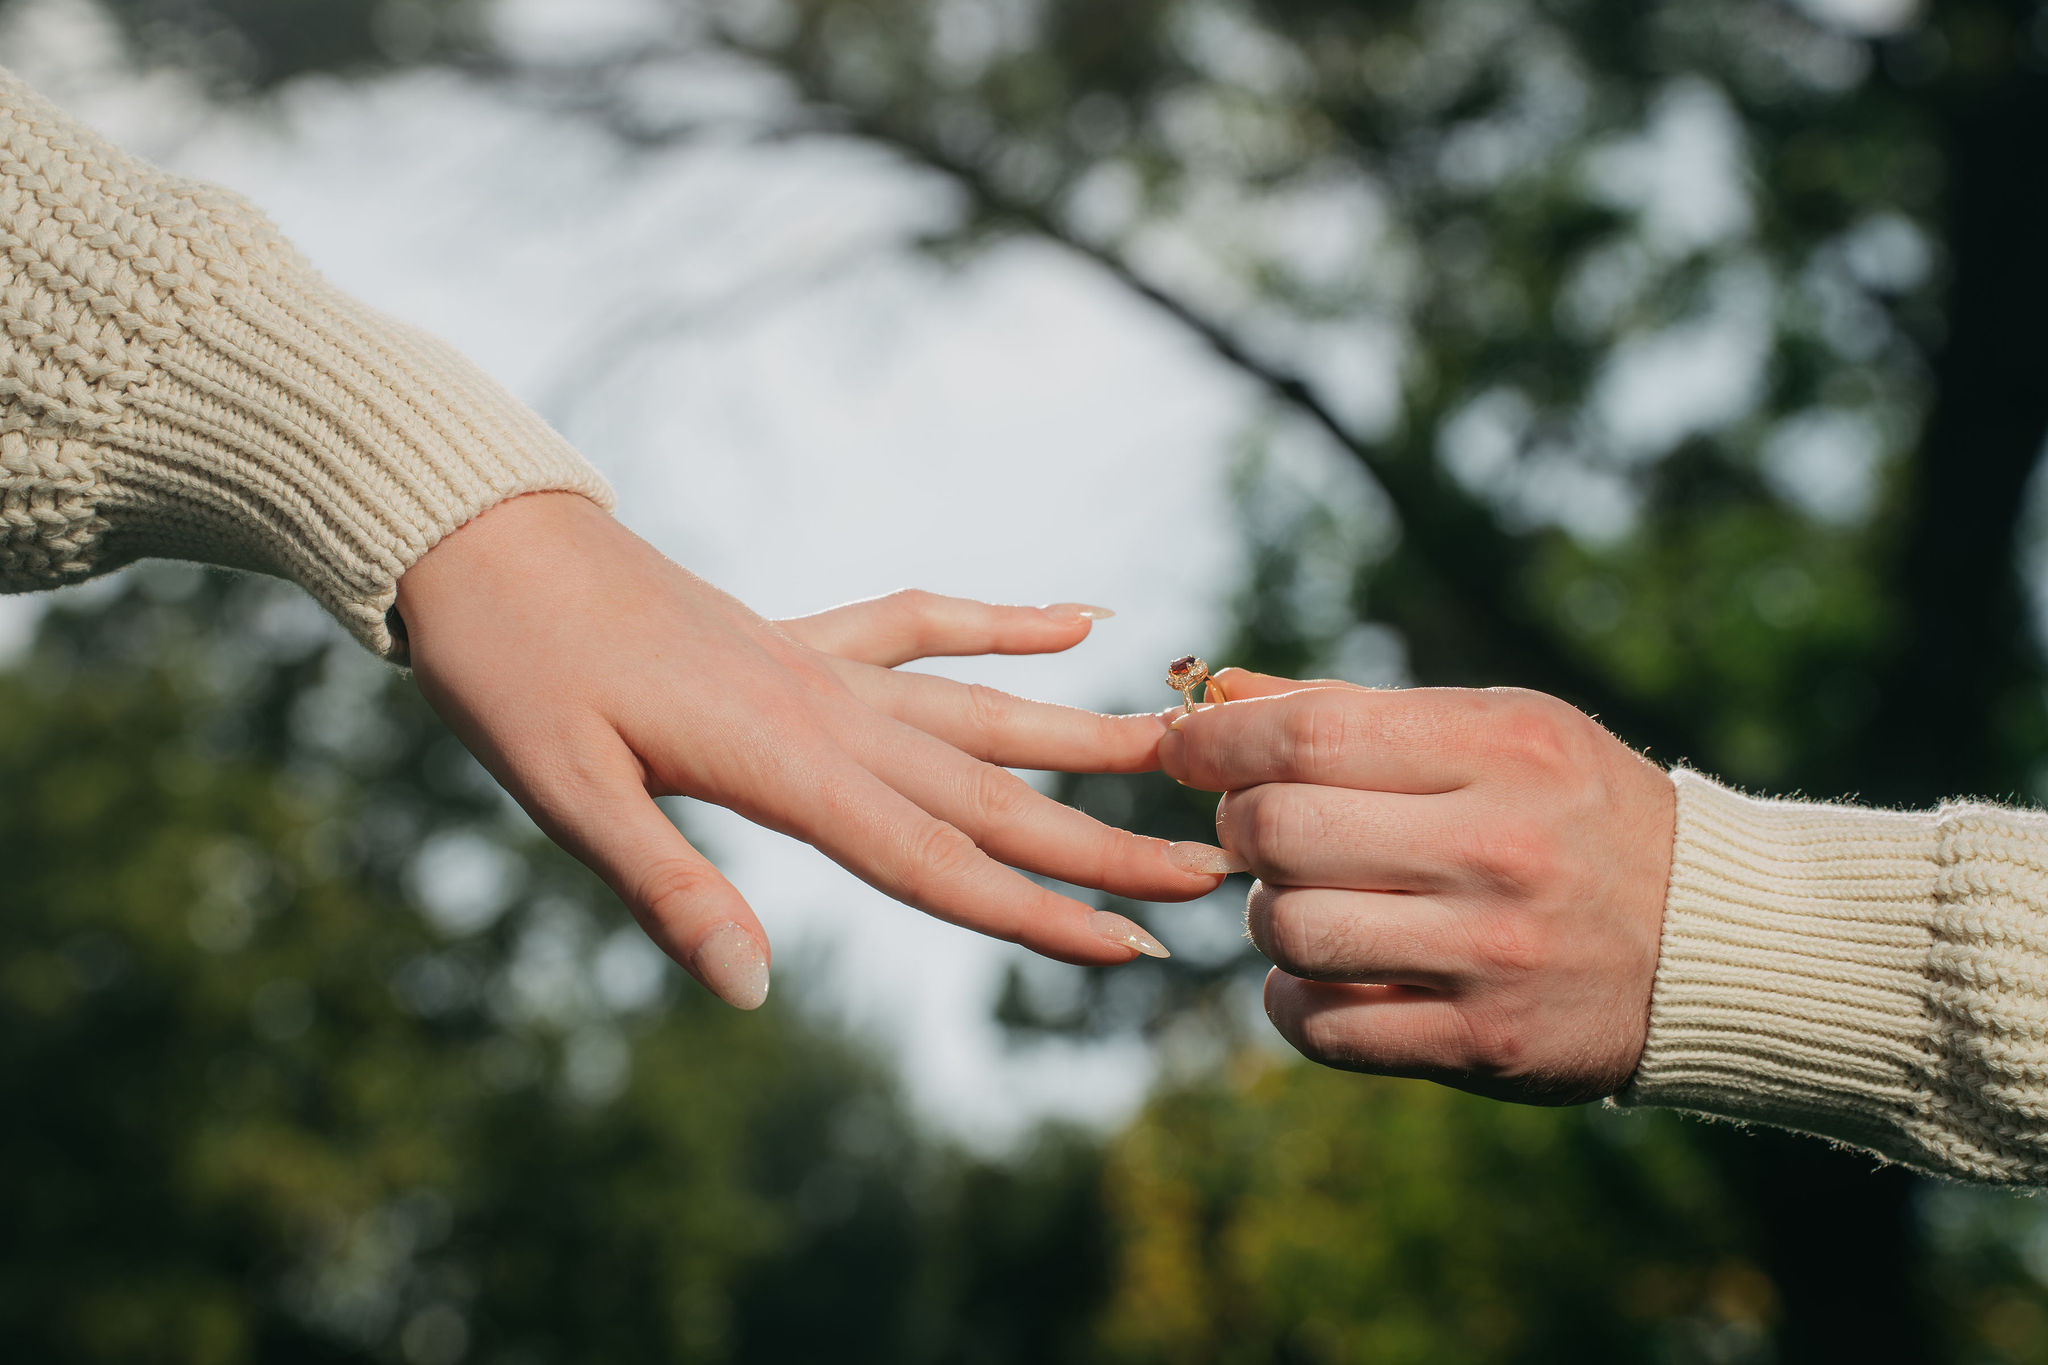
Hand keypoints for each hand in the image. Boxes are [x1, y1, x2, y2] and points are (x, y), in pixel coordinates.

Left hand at [395, 493, 1241, 1008]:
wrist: (478, 540)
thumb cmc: (510, 675)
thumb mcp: (567, 795)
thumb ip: (669, 889)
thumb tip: (754, 993)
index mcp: (783, 763)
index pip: (937, 860)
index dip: (1039, 916)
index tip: (1136, 951)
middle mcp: (830, 710)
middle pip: (991, 794)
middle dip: (1102, 844)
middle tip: (1211, 872)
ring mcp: (824, 664)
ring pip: (981, 711)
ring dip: (1083, 738)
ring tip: (1180, 749)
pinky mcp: (799, 634)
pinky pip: (921, 624)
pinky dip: (1002, 624)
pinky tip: (1079, 616)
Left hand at [1158, 669, 1676, 1103]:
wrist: (1711, 940)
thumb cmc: (1576, 811)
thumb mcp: (1499, 728)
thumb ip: (1355, 711)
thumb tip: (1218, 690)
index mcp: (1500, 748)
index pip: (1308, 735)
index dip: (1216, 742)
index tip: (1182, 748)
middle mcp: (1496, 847)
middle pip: (1279, 834)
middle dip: (1239, 828)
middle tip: (1257, 829)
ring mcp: (1490, 952)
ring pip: (1290, 931)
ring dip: (1267, 916)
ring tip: (1303, 900)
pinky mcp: (1482, 1041)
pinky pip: (1322, 1028)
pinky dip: (1293, 1000)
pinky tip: (1324, 974)